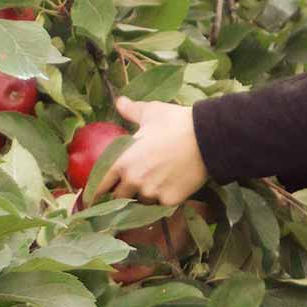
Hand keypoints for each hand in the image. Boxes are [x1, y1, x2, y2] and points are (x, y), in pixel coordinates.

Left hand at [91, 97, 208, 205]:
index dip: (97, 190)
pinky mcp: (170, 200)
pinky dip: (164, 197)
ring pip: (141, 201)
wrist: (208, 137)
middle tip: (134, 183)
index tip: (98, 193)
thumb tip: (119, 101)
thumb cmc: (176, 122)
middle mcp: (133, 181)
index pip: (99, 185)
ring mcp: (152, 192)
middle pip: (120, 196)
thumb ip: (131, 111)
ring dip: (144, 195)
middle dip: (124, 191)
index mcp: (122, 162)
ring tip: (156, 183)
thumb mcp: (151, 113)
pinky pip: (162, 204)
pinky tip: (172, 186)